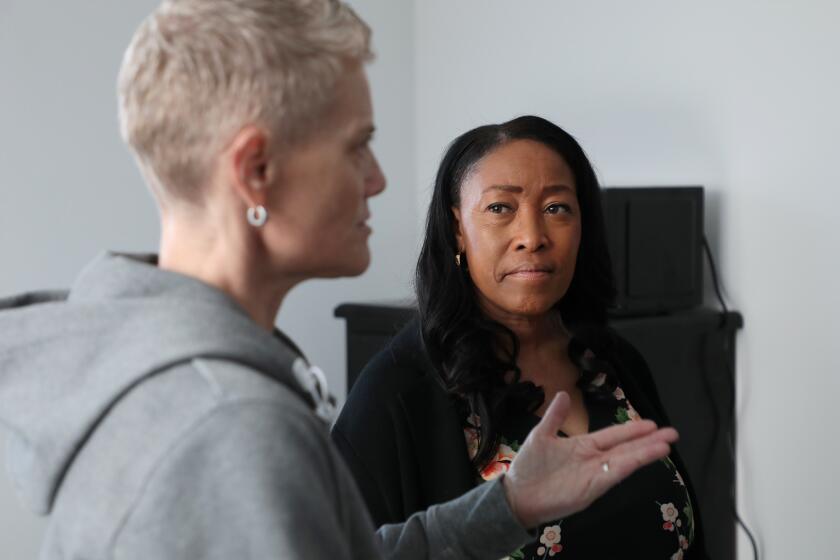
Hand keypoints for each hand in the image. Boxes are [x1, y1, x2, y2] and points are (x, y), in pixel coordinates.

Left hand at [503, 391, 677, 528]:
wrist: (517, 495)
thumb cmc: (529, 467)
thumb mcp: (541, 435)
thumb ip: (555, 417)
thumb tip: (562, 394)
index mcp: (583, 445)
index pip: (614, 435)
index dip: (632, 429)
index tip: (653, 423)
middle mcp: (594, 459)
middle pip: (627, 448)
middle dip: (649, 441)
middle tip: (672, 433)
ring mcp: (595, 474)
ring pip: (625, 460)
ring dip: (645, 453)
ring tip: (666, 445)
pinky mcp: (592, 488)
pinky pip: (613, 475)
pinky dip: (628, 466)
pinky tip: (642, 458)